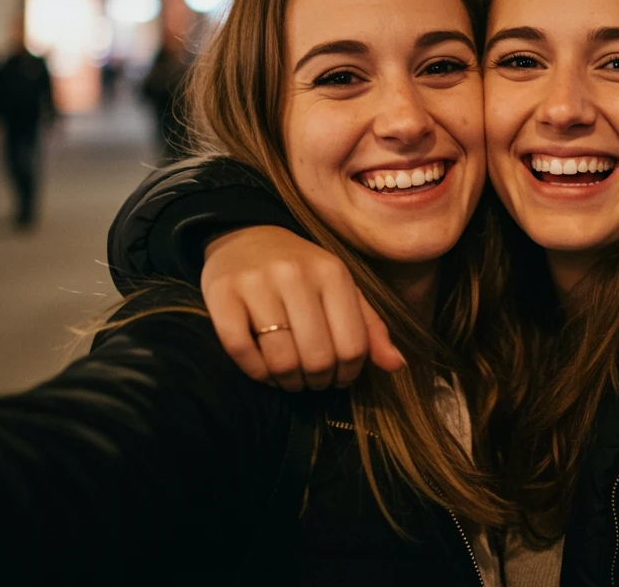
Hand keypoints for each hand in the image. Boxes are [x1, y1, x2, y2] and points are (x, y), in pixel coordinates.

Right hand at [202, 226, 404, 390]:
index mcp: (332, 273)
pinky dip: (255, 372)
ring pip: (281, 359)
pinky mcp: (221, 294)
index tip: (339, 377)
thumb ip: (370, 327)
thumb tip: (397, 365)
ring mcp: (256, 283)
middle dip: (318, 381)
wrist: (245, 236)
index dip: (348, 374)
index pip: (353, 346)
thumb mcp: (342, 290)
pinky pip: (241, 352)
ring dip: (288, 381)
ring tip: (289, 377)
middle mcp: (295, 274)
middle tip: (312, 381)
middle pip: (318, 358)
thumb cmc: (302, 272)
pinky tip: (263, 369)